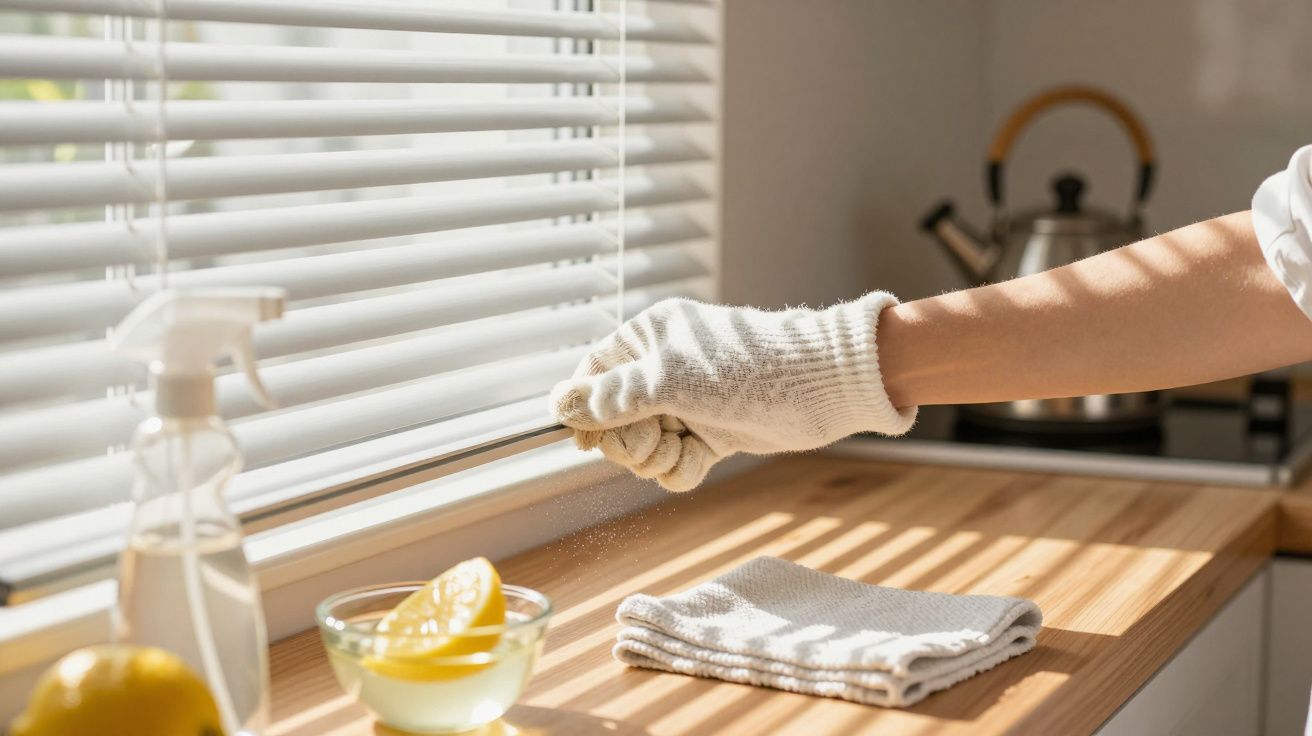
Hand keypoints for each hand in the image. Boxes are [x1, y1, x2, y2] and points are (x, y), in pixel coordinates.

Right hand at [549, 292, 915, 490]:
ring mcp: (688, 404)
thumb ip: (614, 397)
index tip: (584, 441)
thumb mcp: (672, 382)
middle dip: (628, 442)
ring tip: (685, 448)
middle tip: (654, 441)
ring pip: (643, 447)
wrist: (824, 388)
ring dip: (657, 459)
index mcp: (648, 340)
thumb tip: (560, 405)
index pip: (592, 375)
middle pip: (613, 421)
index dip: (583, 411)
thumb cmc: (748, 371)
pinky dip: (682, 469)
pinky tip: (702, 461)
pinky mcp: (712, 432)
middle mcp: (663, 370)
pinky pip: (674, 462)